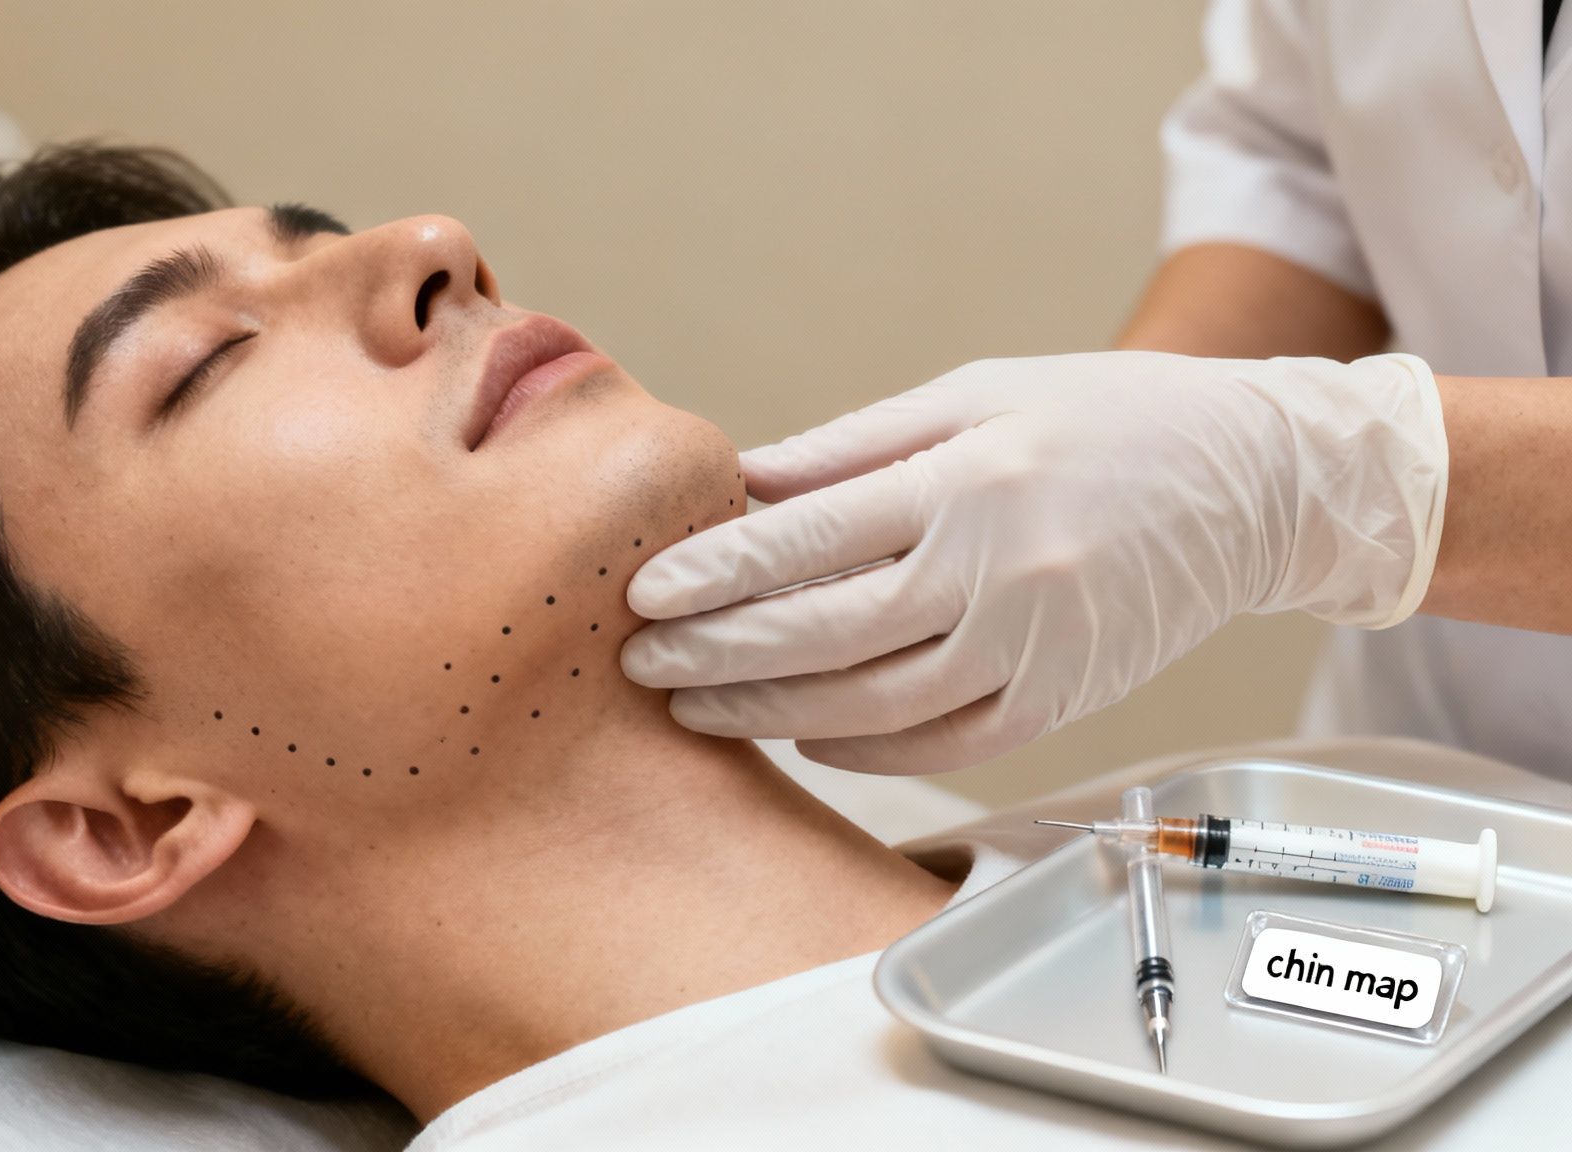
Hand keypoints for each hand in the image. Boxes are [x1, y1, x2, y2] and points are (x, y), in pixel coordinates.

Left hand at [619, 351, 1444, 772]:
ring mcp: (1036, 648)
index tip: (643, 592)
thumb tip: (741, 486)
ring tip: (694, 707)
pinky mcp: (1062, 702)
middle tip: (637, 662)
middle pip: (824, 633)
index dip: (715, 573)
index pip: (810, 538)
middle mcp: (1002, 573)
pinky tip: (800, 732)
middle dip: (715, 653)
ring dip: (768, 712)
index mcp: (972, 479)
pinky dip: (860, 747)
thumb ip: (852, 447)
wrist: (1260, 482)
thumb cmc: (1105, 417)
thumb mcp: (977, 394)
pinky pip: (941, 745)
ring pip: (872, 706)